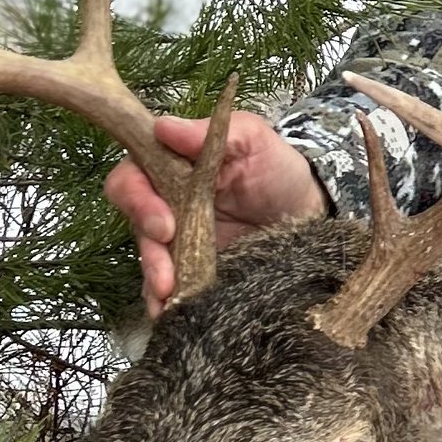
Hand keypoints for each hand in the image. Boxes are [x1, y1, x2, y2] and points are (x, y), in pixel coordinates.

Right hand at [106, 110, 323, 311]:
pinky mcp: (193, 267)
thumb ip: (211, 132)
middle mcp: (167, 202)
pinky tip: (172, 315)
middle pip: (136, 225)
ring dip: (155, 282)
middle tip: (166, 274)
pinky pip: (171, 286)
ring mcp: (179, 238)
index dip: (137, 200)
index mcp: (172, 166)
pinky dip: (168, 302)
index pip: (132, 177)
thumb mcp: (253, 139)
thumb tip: (164, 126)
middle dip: (149, 251)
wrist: (309, 209)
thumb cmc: (277, 167)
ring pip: (151, 260)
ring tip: (170, 302)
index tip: (163, 224)